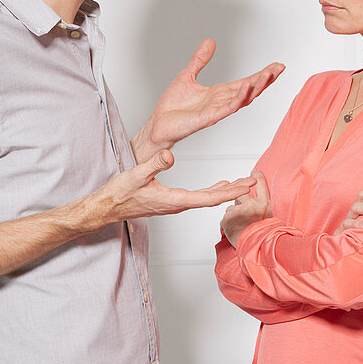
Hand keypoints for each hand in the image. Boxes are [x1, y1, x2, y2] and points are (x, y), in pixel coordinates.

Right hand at [90, 150, 256, 224]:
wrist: (108, 207)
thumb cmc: (120, 194)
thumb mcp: (135, 175)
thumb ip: (153, 164)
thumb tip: (170, 156)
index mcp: (174, 200)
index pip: (209, 198)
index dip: (230, 192)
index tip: (246, 186)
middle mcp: (179, 204)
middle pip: (213, 199)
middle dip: (235, 191)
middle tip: (254, 182)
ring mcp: (176, 204)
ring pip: (207, 198)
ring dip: (226, 191)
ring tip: (243, 183)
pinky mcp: (172, 201)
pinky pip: (199, 197)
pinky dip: (213, 191)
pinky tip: (220, 185)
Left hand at [131, 39, 284, 161]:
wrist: (158, 124)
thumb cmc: (172, 106)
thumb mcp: (188, 75)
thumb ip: (200, 60)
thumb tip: (210, 41)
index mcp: (219, 93)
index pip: (246, 82)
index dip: (261, 74)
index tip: (277, 66)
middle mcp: (221, 102)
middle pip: (250, 90)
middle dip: (265, 80)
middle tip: (279, 69)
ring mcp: (216, 111)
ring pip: (243, 99)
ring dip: (256, 88)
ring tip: (268, 76)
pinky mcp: (208, 118)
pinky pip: (227, 108)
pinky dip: (238, 98)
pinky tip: (246, 87)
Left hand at [220, 169, 272, 247]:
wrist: (257, 251)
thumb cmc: (264, 237)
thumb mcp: (270, 217)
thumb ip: (263, 204)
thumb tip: (255, 195)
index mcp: (265, 203)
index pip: (260, 183)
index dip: (255, 176)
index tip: (253, 173)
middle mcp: (252, 205)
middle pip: (241, 194)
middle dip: (240, 200)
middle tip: (246, 213)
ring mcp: (238, 212)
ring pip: (232, 207)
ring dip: (234, 214)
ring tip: (242, 226)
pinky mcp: (227, 219)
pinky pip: (226, 217)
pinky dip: (229, 223)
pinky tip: (236, 230)